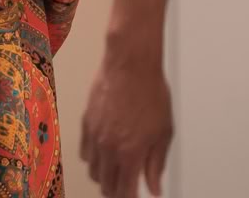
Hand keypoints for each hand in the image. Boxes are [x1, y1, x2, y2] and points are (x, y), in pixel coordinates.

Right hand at [80, 51, 174, 196]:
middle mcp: (108, 147)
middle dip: (116, 191)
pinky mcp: (86, 122)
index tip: (135, 197)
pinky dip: (93, 158)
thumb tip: (154, 187)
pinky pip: (84, 152)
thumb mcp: (163, 133)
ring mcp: (94, 135)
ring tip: (116, 172)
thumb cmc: (150, 92)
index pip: (124, 191)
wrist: (130, 65)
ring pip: (93, 171)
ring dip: (104, 176)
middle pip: (106, 185)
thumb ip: (156, 164)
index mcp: (130, 153)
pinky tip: (104, 153)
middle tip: (127, 188)